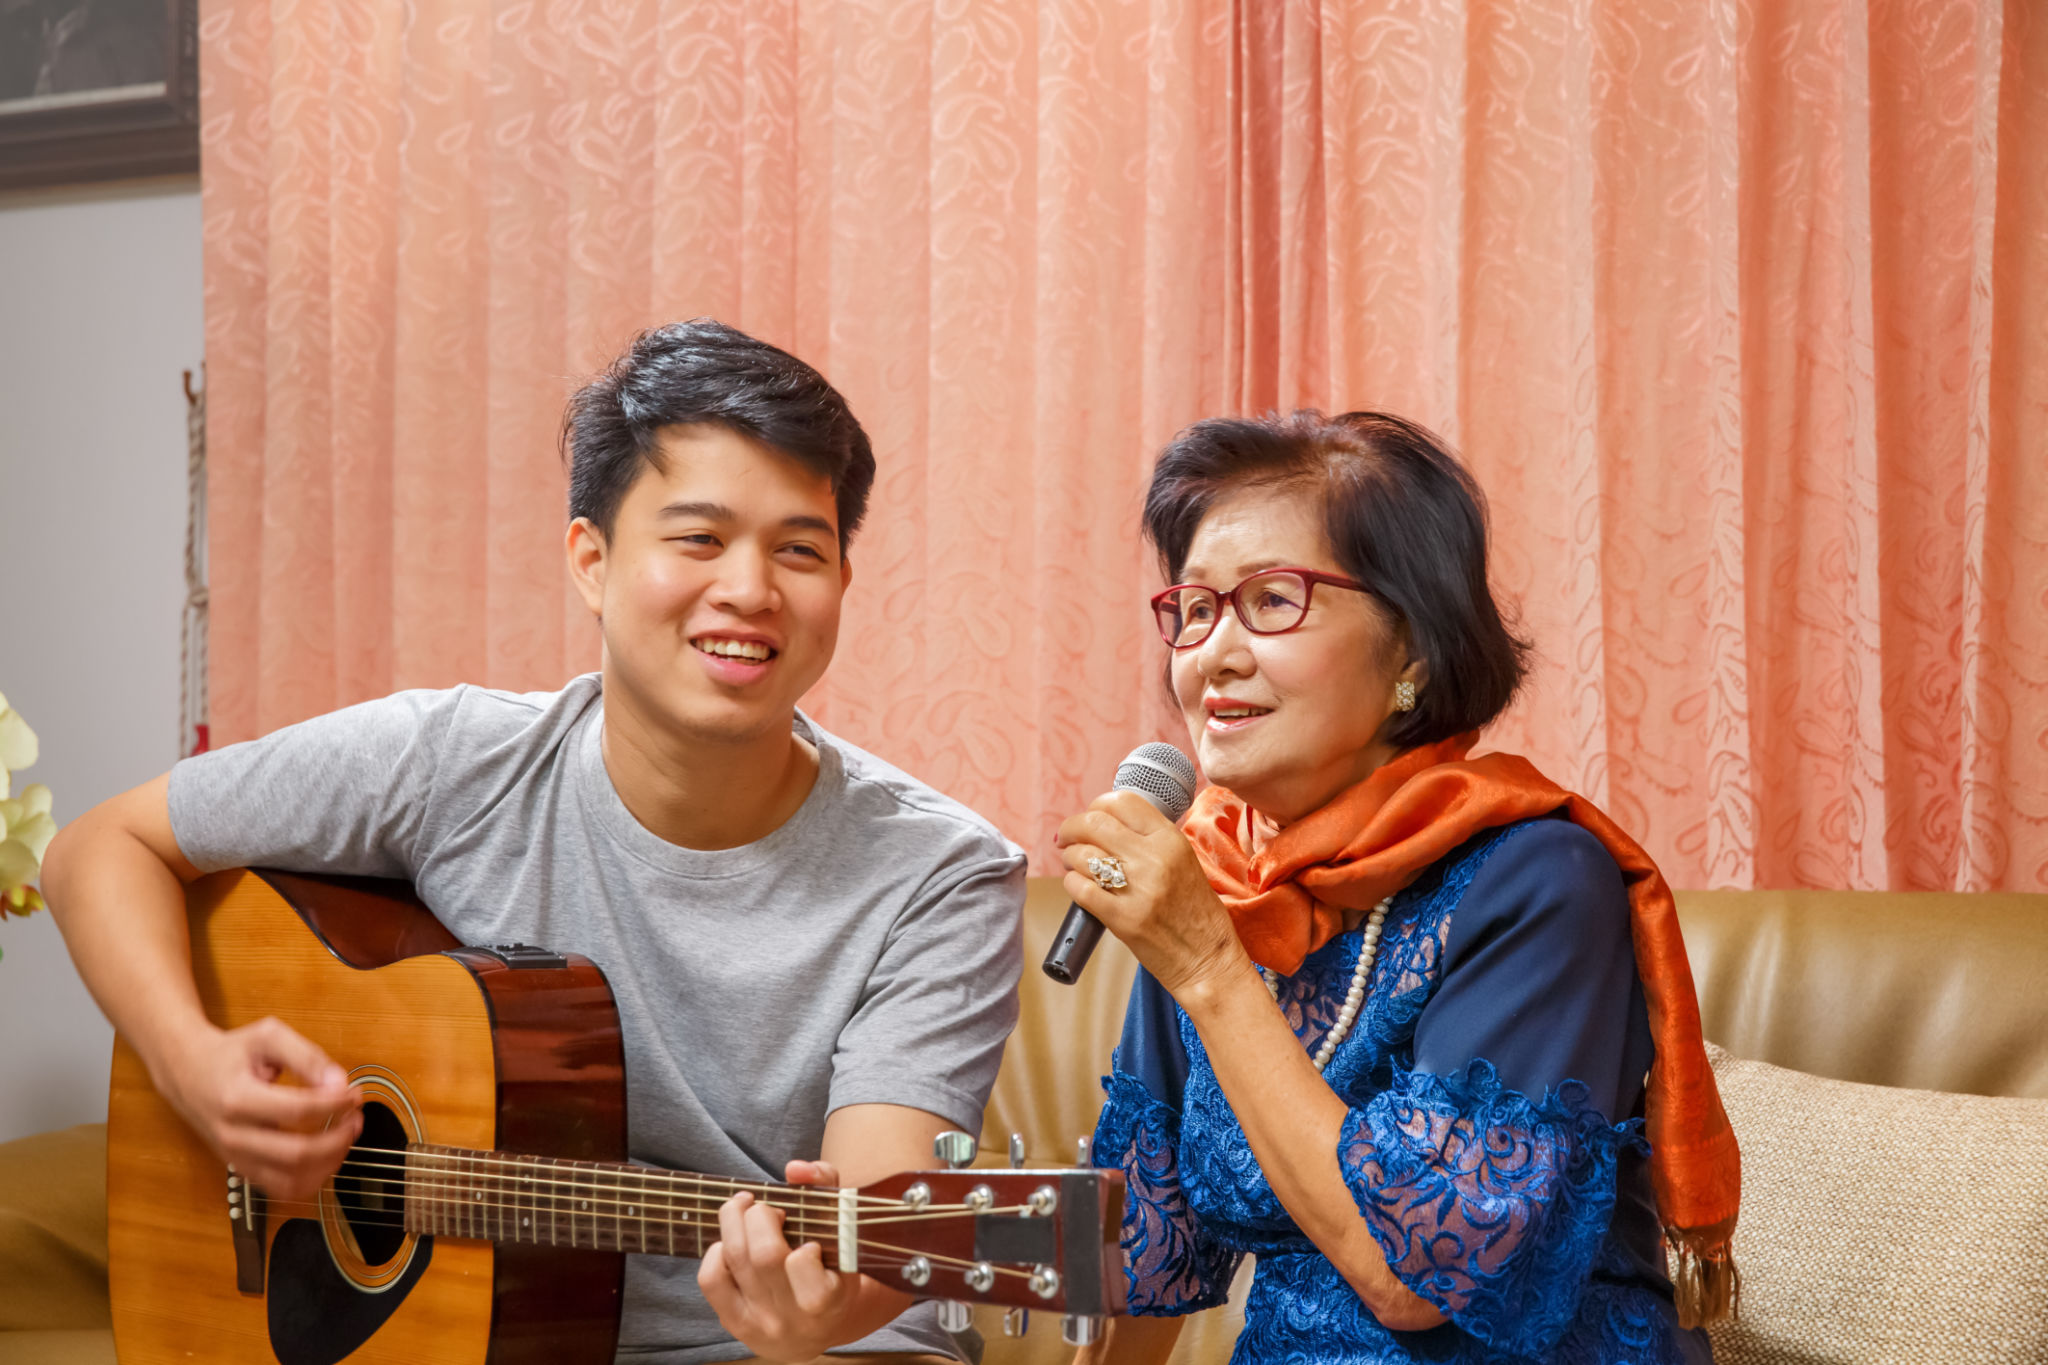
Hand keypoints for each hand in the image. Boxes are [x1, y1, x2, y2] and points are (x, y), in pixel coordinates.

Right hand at [155, 1016, 362, 1203]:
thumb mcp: (268, 1036)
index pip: (298, 1110)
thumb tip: (338, 1082)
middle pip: (297, 1154)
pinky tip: (326, 1156)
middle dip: (338, 1139)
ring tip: (345, 1137)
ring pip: (290, 1181)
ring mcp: (236, 1157)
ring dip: (329, 1163)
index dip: (335, 1103)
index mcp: (238, 1099)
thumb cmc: (230, 1053)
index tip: (354, 1093)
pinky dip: (311, 1179)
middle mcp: (234, 1135)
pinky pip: (280, 1188)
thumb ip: (307, 1056)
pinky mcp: (241, 1168)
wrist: (187, 1072)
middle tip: (355, 1118)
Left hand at [697, 1159, 861, 1362]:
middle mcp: (794, 1316)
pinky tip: (732, 1243)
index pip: (804, 1264)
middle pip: (763, 1254)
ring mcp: (762, 1322)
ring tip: (746, 1209)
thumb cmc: (832, 1267)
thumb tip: (795, 1169)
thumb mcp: (843, 1230)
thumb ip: (826, 1186)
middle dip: (760, 1216)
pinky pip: (712, 1279)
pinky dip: (717, 1250)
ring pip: (735, 1259)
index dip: (802, 1245)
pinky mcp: (736, 1323)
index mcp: (831, 1298)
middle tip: (769, 1210)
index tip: (809, 1242)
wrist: (817, 1329)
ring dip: (734, 1220)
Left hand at [1055, 790, 1252, 1001]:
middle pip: (1094, 822)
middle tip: (1066, 837)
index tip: (1090, 816)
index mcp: (1171, 840)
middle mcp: (1153, 858)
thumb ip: (1151, 841)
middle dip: (1072, 827)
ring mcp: (1136, 888)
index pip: (1122, 801)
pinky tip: (1077, 886)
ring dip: (1069, 856)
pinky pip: (1079, 888)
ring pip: (1082, 854)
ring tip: (1072, 864)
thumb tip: (1108, 825)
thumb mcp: (1185, 863)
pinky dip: (1071, 883)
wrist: (1207, 960)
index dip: (1097, 805)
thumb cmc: (1197, 915)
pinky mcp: (1121, 918)